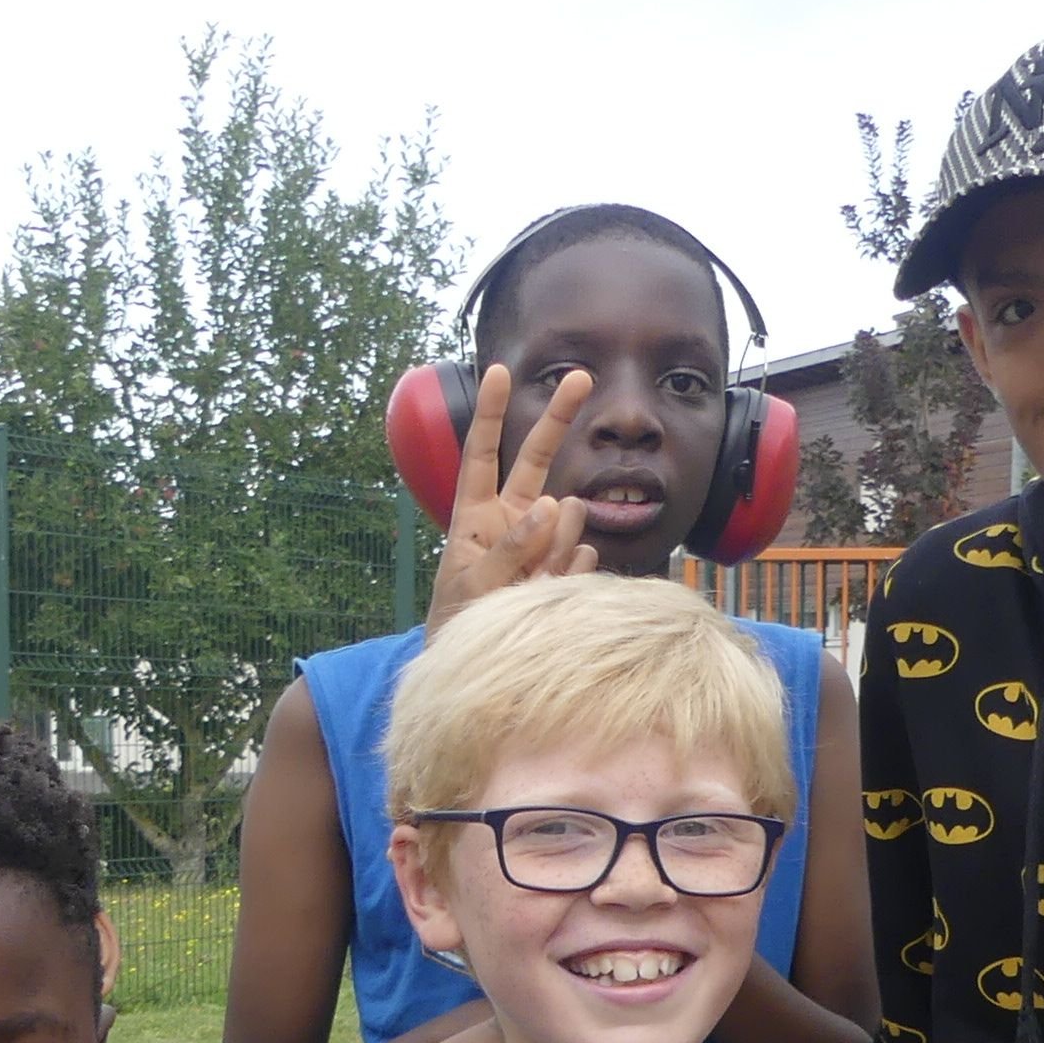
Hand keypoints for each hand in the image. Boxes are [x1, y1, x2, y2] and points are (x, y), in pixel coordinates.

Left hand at [422, 366, 598, 629]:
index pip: (482, 455)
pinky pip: (582, 557)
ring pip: (569, 517)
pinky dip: (567, 577)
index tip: (498, 371)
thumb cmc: (460, 624)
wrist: (482, 671)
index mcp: (476, 516)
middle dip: (559, 417)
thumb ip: (509, 550)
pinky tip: (547, 595)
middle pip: (537, 459)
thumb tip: (552, 505)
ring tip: (531, 583)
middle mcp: (512, 520)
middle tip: (583, 378)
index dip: (490, 415)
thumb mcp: (471, 588)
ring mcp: (544, 542)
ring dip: (555, 546)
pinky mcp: (569, 567)